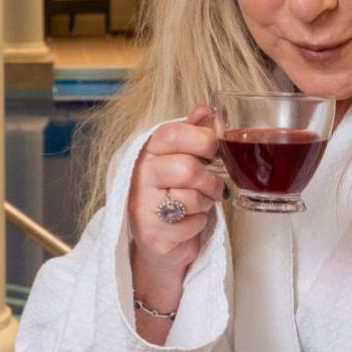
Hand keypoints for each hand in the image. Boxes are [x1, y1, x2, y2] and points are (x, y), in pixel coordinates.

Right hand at [128, 106, 225, 284]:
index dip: (201, 139)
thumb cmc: (174, 194)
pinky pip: (191, 225)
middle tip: (213, 186)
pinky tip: (186, 224)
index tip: (213, 150)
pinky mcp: (151, 235)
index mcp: (147, 151)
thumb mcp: (183, 159)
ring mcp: (141, 206)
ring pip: (191, 198)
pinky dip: (198, 226)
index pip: (171, 132)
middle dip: (210, 180)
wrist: (159, 241)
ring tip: (198, 205)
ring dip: (206, 204)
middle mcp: (138, 176)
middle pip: (187, 168)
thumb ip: (193, 134)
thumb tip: (205, 110)